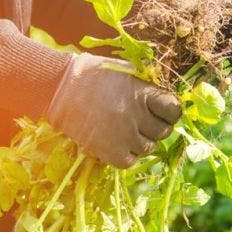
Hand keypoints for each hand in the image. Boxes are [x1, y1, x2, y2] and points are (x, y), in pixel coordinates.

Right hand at [46, 53, 181, 167]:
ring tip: (126, 131)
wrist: (58, 87)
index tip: (162, 111)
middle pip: (163, 131)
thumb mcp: (126, 71)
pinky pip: (130, 161)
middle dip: (156, 127)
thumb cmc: (93, 75)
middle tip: (141, 122)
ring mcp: (123, 135)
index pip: (173, 110)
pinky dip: (127, 155)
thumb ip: (148, 85)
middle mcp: (136, 115)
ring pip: (148, 148)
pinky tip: (118, 144)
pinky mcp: (108, 151)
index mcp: (143, 93)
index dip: (170, 112)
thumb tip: (167, 98)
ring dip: (141, 142)